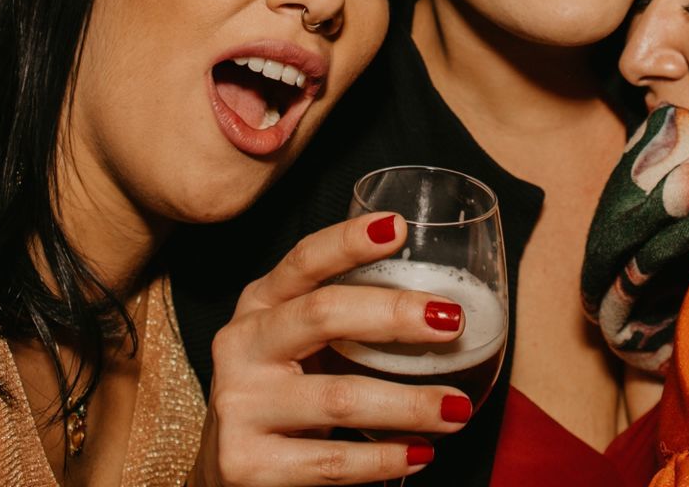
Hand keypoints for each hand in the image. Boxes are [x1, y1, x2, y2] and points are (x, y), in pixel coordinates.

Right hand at [197, 213, 472, 485]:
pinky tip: (419, 453)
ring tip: (456, 409)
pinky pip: (331, 462)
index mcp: (259, 305)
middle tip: (452, 321)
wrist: (232, 469)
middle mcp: (242, 346)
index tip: (397, 227)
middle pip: (322, 314)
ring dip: (409, 404)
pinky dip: (384, 458)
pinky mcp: (246, 463)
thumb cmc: (285, 393)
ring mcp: (240, 405)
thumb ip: (345, 320)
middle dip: (395, 315)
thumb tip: (440, 307)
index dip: (347, 241)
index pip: (303, 261)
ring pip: (339, 398)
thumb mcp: (299, 345)